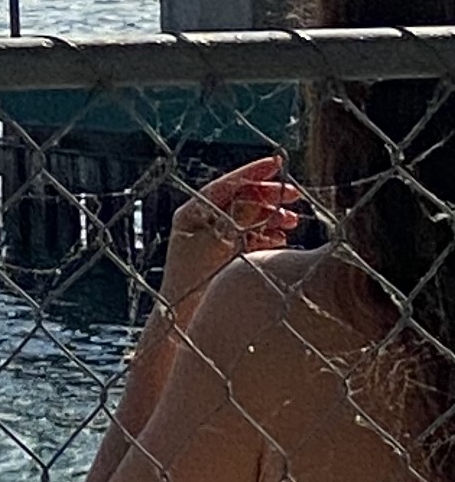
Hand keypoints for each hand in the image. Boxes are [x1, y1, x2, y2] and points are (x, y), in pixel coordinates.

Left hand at [159, 153, 302, 310]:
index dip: (252, 172)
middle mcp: (203, 221)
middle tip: (295, 196)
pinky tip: (282, 238)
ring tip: (292, 221)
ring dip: (271, 216)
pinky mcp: (227, 255)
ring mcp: (216, 238)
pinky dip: (267, 236)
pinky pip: (250, 238)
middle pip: (240, 199)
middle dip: (268, 196)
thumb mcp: (216, 246)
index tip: (276, 162)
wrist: (186, 320)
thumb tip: (254, 199)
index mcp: (192, 212)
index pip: (225, 185)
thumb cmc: (193, 281)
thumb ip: (235, 221)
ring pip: (248, 218)